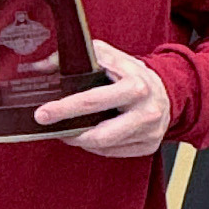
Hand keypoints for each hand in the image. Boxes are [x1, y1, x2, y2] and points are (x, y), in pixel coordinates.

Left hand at [32, 39, 171, 157]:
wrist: (167, 88)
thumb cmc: (130, 72)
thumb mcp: (107, 56)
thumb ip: (74, 58)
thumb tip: (41, 67)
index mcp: (135, 86)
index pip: (92, 100)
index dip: (64, 108)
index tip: (43, 113)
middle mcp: (146, 111)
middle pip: (99, 133)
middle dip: (68, 132)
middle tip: (46, 126)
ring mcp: (149, 131)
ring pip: (104, 145)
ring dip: (79, 140)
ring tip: (64, 130)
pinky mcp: (149, 145)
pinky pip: (113, 152)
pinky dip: (95, 146)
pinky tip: (85, 135)